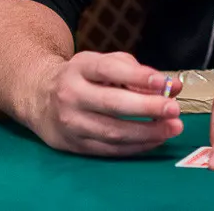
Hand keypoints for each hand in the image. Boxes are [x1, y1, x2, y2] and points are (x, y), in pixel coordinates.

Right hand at [30, 51, 183, 156]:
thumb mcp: (103, 63)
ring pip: (112, 132)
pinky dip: (135, 146)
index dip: (138, 76)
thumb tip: (172, 86)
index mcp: (80, 68)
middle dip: (147, 107)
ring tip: (172, 128)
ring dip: (147, 132)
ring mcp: (71, 122)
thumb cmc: (82, 77)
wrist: (38, 97)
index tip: (164, 83)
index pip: (109, 69)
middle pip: (112, 104)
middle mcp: (71, 94)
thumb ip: (137, 71)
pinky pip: (109, 149)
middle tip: (174, 109)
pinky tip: (154, 140)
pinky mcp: (74, 145)